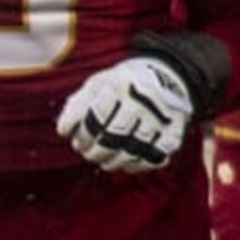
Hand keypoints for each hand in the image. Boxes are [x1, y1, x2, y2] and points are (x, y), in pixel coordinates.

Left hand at [57, 56, 196, 173]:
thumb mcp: (97, 84)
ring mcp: (161, 115)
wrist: (166, 74)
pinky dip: (139, 165)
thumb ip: (77, 105)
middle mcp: (143, 98)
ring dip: (114, 161)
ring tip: (105, 162)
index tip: (77, 141)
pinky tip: (127, 163)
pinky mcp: (176, 130)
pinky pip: (156, 156)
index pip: (96, 116)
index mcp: (120, 83)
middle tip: (89, 154)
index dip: (83, 135)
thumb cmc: (121, 85)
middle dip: (96, 151)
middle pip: (115, 135)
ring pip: (134, 149)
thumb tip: (63, 131)